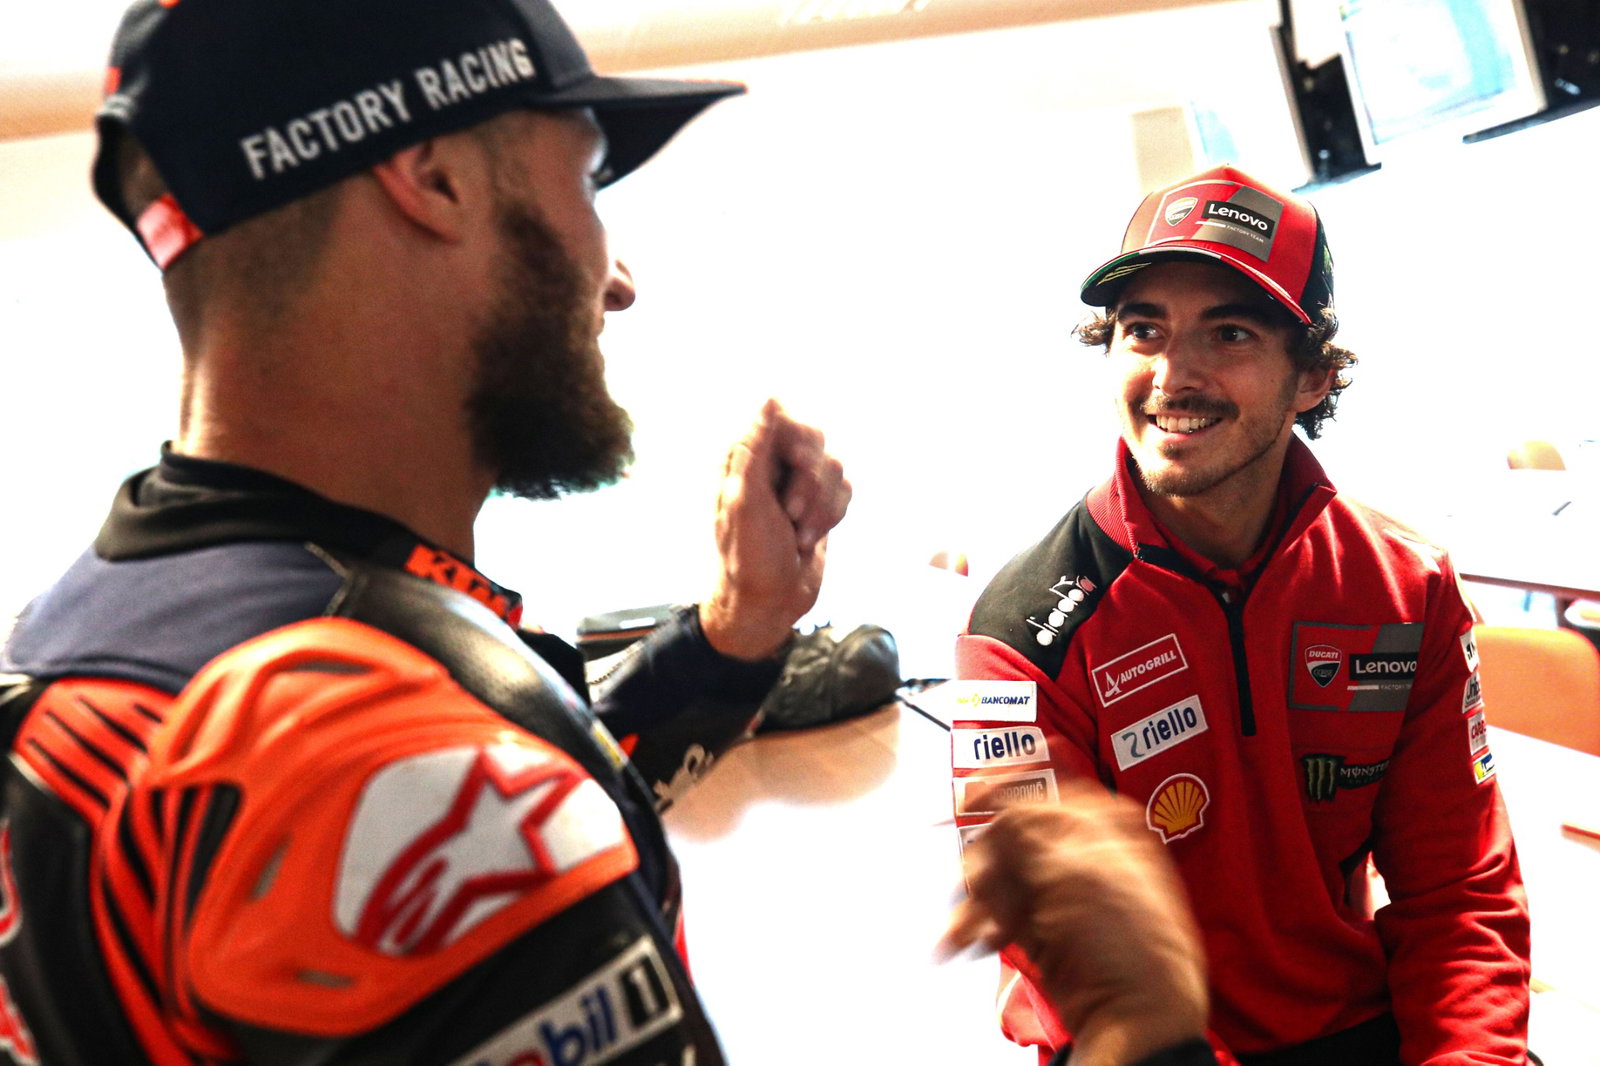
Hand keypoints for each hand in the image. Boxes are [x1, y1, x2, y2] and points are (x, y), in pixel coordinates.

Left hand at [699, 399, 850, 660]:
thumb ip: (755, 448)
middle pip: (816, 441)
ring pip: (835, 469)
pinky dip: (832, 516)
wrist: (770, 603)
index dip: (800, 438)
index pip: (783, 417)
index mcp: (746, 458)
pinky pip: (845, 491)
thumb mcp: (746, 502)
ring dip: (822, 507)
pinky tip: (810, 539)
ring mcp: (797, 485)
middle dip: (812, 482)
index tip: (798, 463)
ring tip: (798, 534)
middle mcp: (772, 465)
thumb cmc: (750, 558)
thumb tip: (768, 400)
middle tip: (791, 513)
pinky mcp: (819, 504)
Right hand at [939, 781, 1208, 1065]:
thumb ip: (1037, 836)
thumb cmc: (1133, 945)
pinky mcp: (1040, 933)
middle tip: (976, 885)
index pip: (1050, 796)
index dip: (1008, 792)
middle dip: (985, 861)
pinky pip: (996, 916)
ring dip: (975, 901)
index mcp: (1106, 833)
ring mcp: (1059, 897)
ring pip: (1000, 879)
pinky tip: (972, 942)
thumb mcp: (1083, 876)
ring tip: (964, 931)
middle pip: (1014, 840)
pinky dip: (978, 927)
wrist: (1136, 1018)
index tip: (971, 799)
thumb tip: (1004, 810)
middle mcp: (1081, 860)